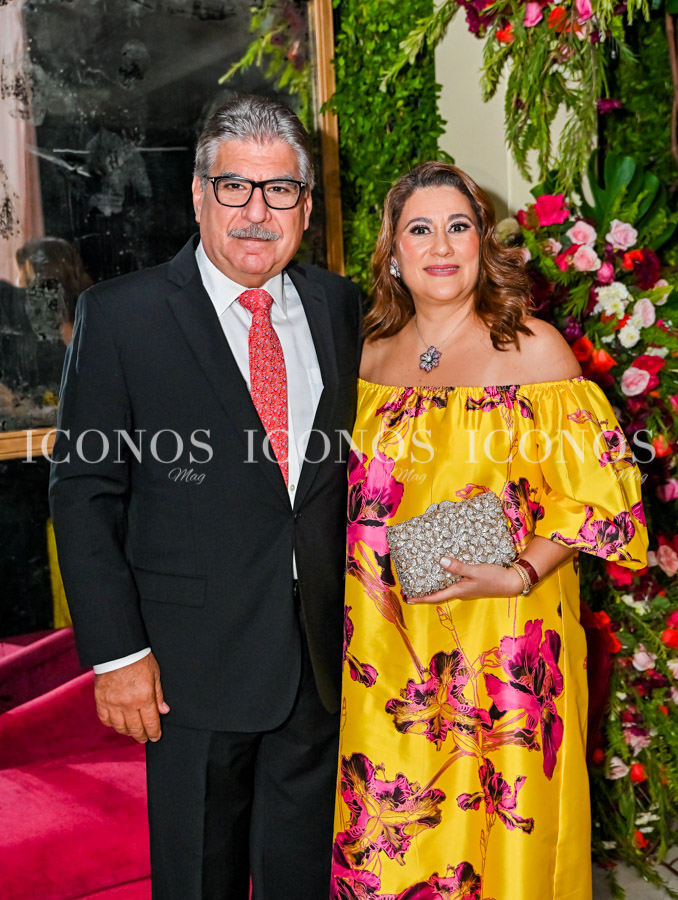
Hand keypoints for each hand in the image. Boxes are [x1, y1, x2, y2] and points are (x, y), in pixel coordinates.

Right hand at [94, 652, 168, 742]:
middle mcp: (128, 704)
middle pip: (135, 728)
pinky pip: (105, 719)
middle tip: (144, 738)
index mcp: (144, 698)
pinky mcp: (101, 701)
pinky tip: (117, 723)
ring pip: (120, 727)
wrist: (118, 650)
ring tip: (132, 731)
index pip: (150, 723)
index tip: (155, 737)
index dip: (154, 732)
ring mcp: (113, 704)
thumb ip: (159, 695)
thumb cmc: (139, 659)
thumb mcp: (155, 674)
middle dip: (141, 736)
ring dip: (127, 731)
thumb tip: (164, 710)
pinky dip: (112, 724)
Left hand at [406, 557, 524, 603]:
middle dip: (426, 591)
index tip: (408, 598)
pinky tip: (444, 571)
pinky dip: (446, 579)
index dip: (421, 598)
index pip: (435, 597)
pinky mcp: (471, 584)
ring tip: (424, 578)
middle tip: (412, 587)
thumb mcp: (475, 571)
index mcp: (458, 591)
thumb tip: (441, 561)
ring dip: (435, 585)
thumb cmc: (493, 578)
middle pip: (439, 593)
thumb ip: (458, 567)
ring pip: (446, 588)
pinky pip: (454, 582)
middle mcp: (460, 592)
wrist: (511, 582)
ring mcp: (466, 588)